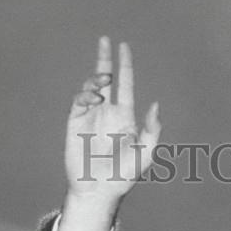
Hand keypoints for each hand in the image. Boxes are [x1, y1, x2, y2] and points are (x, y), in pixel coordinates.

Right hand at [59, 37, 161, 230]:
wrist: (98, 190)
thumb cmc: (124, 177)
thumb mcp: (145, 154)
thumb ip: (152, 130)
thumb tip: (155, 104)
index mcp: (125, 117)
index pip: (125, 85)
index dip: (125, 66)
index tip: (124, 47)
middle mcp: (107, 113)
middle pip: (106, 79)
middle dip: (105, 59)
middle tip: (106, 40)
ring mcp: (91, 117)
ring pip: (92, 88)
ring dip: (98, 79)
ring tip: (104, 81)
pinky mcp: (75, 122)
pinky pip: (80, 100)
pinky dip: (86, 94)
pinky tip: (95, 97)